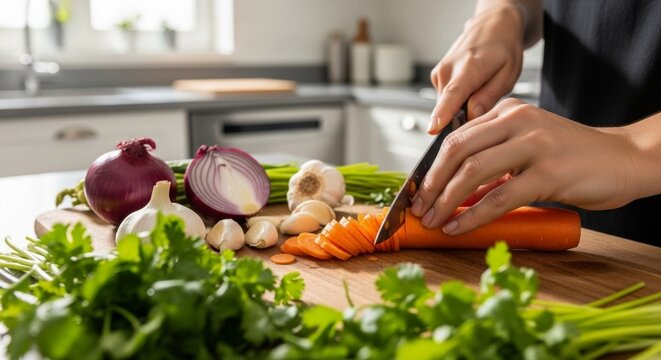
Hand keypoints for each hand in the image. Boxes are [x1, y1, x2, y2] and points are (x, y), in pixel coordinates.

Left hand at [411, 98, 638, 234]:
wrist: (625, 159)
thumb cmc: (573, 158)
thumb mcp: (527, 148)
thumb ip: (494, 162)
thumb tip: (453, 193)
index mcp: (508, 112)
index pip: (455, 137)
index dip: (429, 167)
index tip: (416, 192)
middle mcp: (517, 121)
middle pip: (456, 150)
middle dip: (430, 183)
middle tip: (418, 208)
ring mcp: (534, 144)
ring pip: (473, 172)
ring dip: (445, 201)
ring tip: (433, 221)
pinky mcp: (549, 172)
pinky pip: (500, 197)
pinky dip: (472, 215)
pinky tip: (458, 227)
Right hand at [428, 4, 525, 133]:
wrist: (491, 26)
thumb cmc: (503, 48)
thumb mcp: (508, 73)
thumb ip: (489, 96)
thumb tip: (472, 116)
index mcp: (469, 67)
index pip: (452, 94)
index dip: (443, 113)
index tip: (433, 128)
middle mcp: (448, 70)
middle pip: (449, 108)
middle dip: (465, 117)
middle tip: (486, 106)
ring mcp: (439, 73)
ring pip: (448, 106)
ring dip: (463, 107)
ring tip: (480, 89)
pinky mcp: (437, 77)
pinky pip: (447, 99)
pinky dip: (459, 100)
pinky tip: (471, 87)